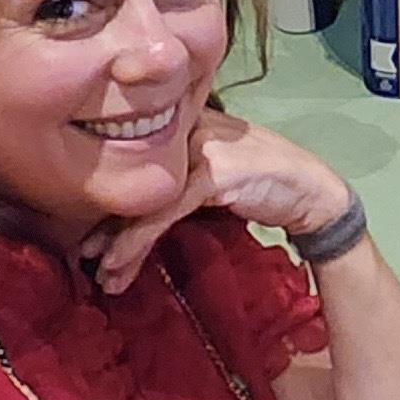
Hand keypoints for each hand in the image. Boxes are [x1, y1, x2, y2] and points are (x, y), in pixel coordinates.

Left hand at [80, 109, 353, 294]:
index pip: (128, 163)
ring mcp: (199, 146)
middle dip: (106, 227)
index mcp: (179, 124)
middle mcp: (184, 127)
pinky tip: (121, 264)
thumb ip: (172, 185)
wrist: (313, 190)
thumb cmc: (259, 186)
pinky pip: (164, 211)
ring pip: (142, 199)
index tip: (87, 241)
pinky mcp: (213, 170)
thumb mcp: (207, 180)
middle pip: (130, 180)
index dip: (104, 205)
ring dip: (118, 243)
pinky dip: (138, 240)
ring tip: (104, 276)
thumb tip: (123, 217)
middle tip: (86, 260)